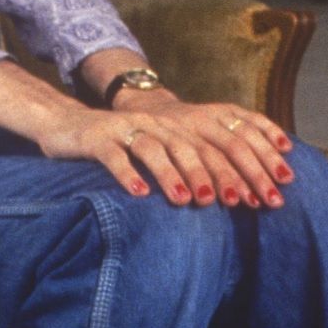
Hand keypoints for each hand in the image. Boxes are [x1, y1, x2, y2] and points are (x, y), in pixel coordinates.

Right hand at [42, 94, 292, 207]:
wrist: (66, 126)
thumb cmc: (119, 147)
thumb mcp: (159, 151)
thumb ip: (191, 165)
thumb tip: (233, 194)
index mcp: (177, 126)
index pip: (218, 146)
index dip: (242, 169)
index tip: (261, 197)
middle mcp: (156, 124)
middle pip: (193, 147)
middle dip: (217, 176)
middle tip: (235, 202)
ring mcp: (124, 129)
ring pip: (154, 150)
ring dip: (173, 175)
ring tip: (187, 201)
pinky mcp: (97, 139)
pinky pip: (114, 157)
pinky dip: (127, 175)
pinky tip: (140, 194)